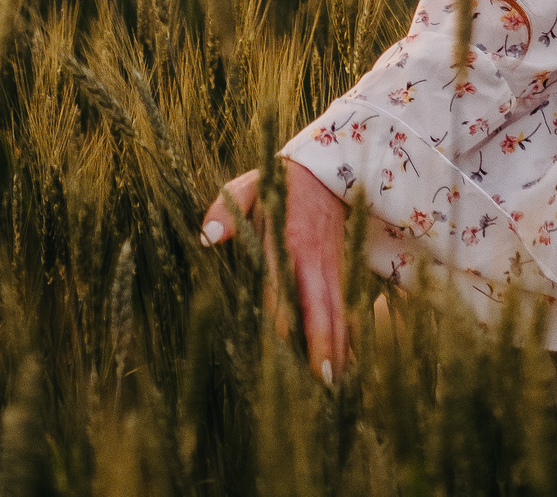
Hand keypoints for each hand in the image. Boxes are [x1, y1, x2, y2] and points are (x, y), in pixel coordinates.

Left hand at [202, 162, 351, 377]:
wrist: (325, 171)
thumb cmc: (278, 184)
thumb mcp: (248, 188)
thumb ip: (225, 211)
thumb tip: (206, 237)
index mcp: (287, 241)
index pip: (285, 289)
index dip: (287, 322)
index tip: (286, 352)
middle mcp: (313, 259)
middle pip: (322, 309)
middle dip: (325, 346)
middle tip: (325, 383)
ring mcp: (331, 266)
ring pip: (340, 312)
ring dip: (341, 347)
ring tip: (338, 385)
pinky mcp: (342, 270)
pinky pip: (347, 307)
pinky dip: (350, 335)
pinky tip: (350, 363)